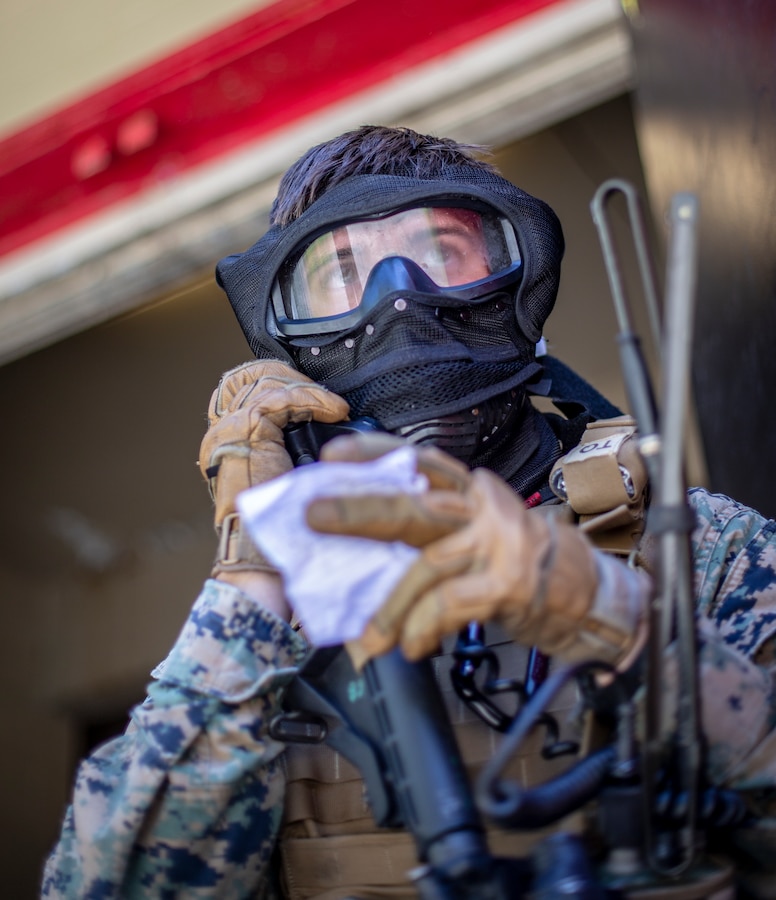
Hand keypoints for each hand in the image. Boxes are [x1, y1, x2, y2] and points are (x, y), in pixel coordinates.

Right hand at [199, 360, 348, 577]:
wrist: (266, 549)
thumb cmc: (281, 523)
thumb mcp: (284, 475)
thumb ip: (290, 448)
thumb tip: (328, 427)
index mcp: (228, 441)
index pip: (242, 386)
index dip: (280, 380)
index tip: (314, 396)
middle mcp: (222, 431)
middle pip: (252, 376)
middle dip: (293, 378)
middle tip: (325, 398)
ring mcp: (231, 429)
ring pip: (268, 383)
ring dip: (309, 389)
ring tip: (335, 407)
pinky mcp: (247, 430)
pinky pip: (281, 399)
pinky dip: (314, 400)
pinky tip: (335, 410)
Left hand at [308, 434, 635, 667]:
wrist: (591, 597)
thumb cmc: (525, 566)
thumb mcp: (480, 536)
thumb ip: (435, 538)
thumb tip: (366, 554)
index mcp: (474, 492)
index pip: (421, 463)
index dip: (376, 454)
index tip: (332, 454)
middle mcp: (485, 509)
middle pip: (412, 506)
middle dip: (357, 511)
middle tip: (314, 517)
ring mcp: (497, 544)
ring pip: (424, 566)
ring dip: (388, 607)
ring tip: (367, 639)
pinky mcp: (506, 583)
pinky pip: (448, 605)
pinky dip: (422, 627)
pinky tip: (412, 645)